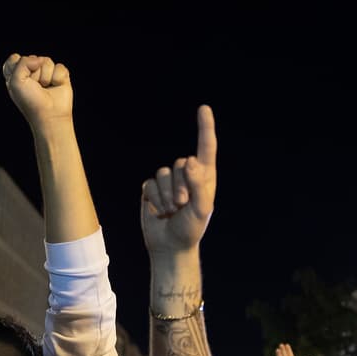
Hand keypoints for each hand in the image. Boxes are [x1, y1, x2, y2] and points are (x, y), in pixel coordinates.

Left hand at [2, 54, 71, 132]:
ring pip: (46, 61)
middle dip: (34, 73)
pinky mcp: (60, 76)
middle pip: (32, 58)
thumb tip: (39, 60)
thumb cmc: (31, 102)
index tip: (21, 82)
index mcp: (17, 75)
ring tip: (46, 88)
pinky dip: (58, 78)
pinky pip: (59, 67)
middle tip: (35, 88)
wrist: (50, 115)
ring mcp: (46, 74)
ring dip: (46, 76)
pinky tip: (56, 87)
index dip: (18, 67)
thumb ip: (22, 62)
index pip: (15, 59)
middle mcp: (31, 73)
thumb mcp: (16, 81)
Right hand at [141, 105, 216, 255]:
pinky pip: (150, 184)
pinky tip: (160, 211)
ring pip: (163, 173)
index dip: (205, 128)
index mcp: (204, 177)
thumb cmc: (191, 229)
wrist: (170, 246)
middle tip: (183, 206)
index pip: (206, 148)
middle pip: (180, 164)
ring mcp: (168, 182)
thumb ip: (199, 184)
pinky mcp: (152, 189)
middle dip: (181, 186)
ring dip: (167, 195)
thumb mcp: (201, 209)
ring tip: (172, 211)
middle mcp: (186, 175)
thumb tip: (190, 160)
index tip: (203, 109)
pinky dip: (156, 199)